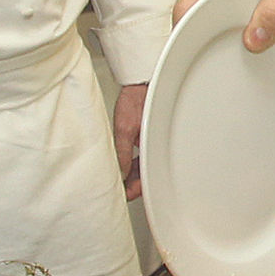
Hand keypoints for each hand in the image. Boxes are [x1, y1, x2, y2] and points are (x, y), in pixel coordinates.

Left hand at [113, 82, 147, 199]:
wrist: (142, 81)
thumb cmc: (140, 98)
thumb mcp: (126, 127)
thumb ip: (121, 152)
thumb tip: (118, 171)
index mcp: (155, 146)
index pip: (147, 176)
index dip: (136, 188)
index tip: (124, 193)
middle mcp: (156, 145)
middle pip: (146, 172)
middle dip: (134, 183)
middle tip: (120, 189)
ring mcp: (151, 141)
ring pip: (143, 164)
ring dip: (132, 172)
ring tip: (119, 178)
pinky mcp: (147, 135)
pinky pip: (140, 155)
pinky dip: (133, 162)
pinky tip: (124, 164)